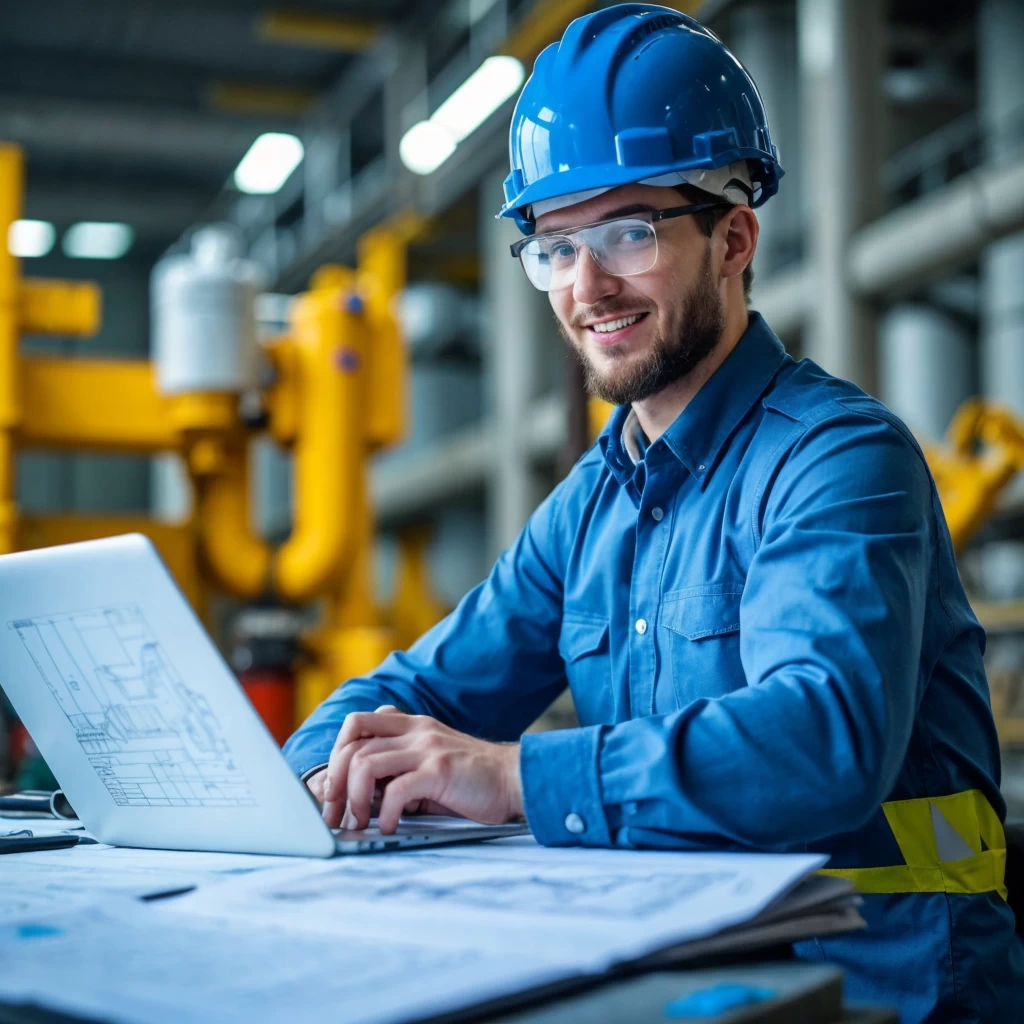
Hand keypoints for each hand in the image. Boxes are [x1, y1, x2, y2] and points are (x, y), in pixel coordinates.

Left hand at [319, 709, 523, 833]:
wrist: (515, 780)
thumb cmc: (471, 781)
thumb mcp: (430, 764)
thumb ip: (399, 769)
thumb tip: (358, 796)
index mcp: (411, 726)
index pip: (356, 724)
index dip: (336, 755)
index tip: (332, 790)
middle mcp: (416, 731)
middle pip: (353, 743)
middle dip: (335, 782)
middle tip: (336, 814)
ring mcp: (428, 748)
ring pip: (366, 763)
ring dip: (355, 799)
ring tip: (360, 823)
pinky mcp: (441, 770)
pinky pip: (397, 789)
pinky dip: (386, 814)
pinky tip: (391, 827)